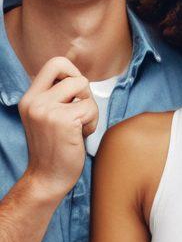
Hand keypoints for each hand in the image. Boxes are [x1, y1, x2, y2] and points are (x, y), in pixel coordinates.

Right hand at [16, 57, 96, 202]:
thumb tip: (78, 76)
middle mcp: (34, 101)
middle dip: (84, 91)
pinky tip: (79, 136)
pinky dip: (92, 122)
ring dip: (90, 109)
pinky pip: (91, 108)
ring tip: (78, 127)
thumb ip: (57, 96)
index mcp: (30, 98)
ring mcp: (46, 110)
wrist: (47, 178)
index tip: (76, 93)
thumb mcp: (47, 116)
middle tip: (78, 110)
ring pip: (85, 90)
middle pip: (75, 75)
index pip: (54, 63)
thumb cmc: (55, 147)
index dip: (72, 72)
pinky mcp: (62, 120)